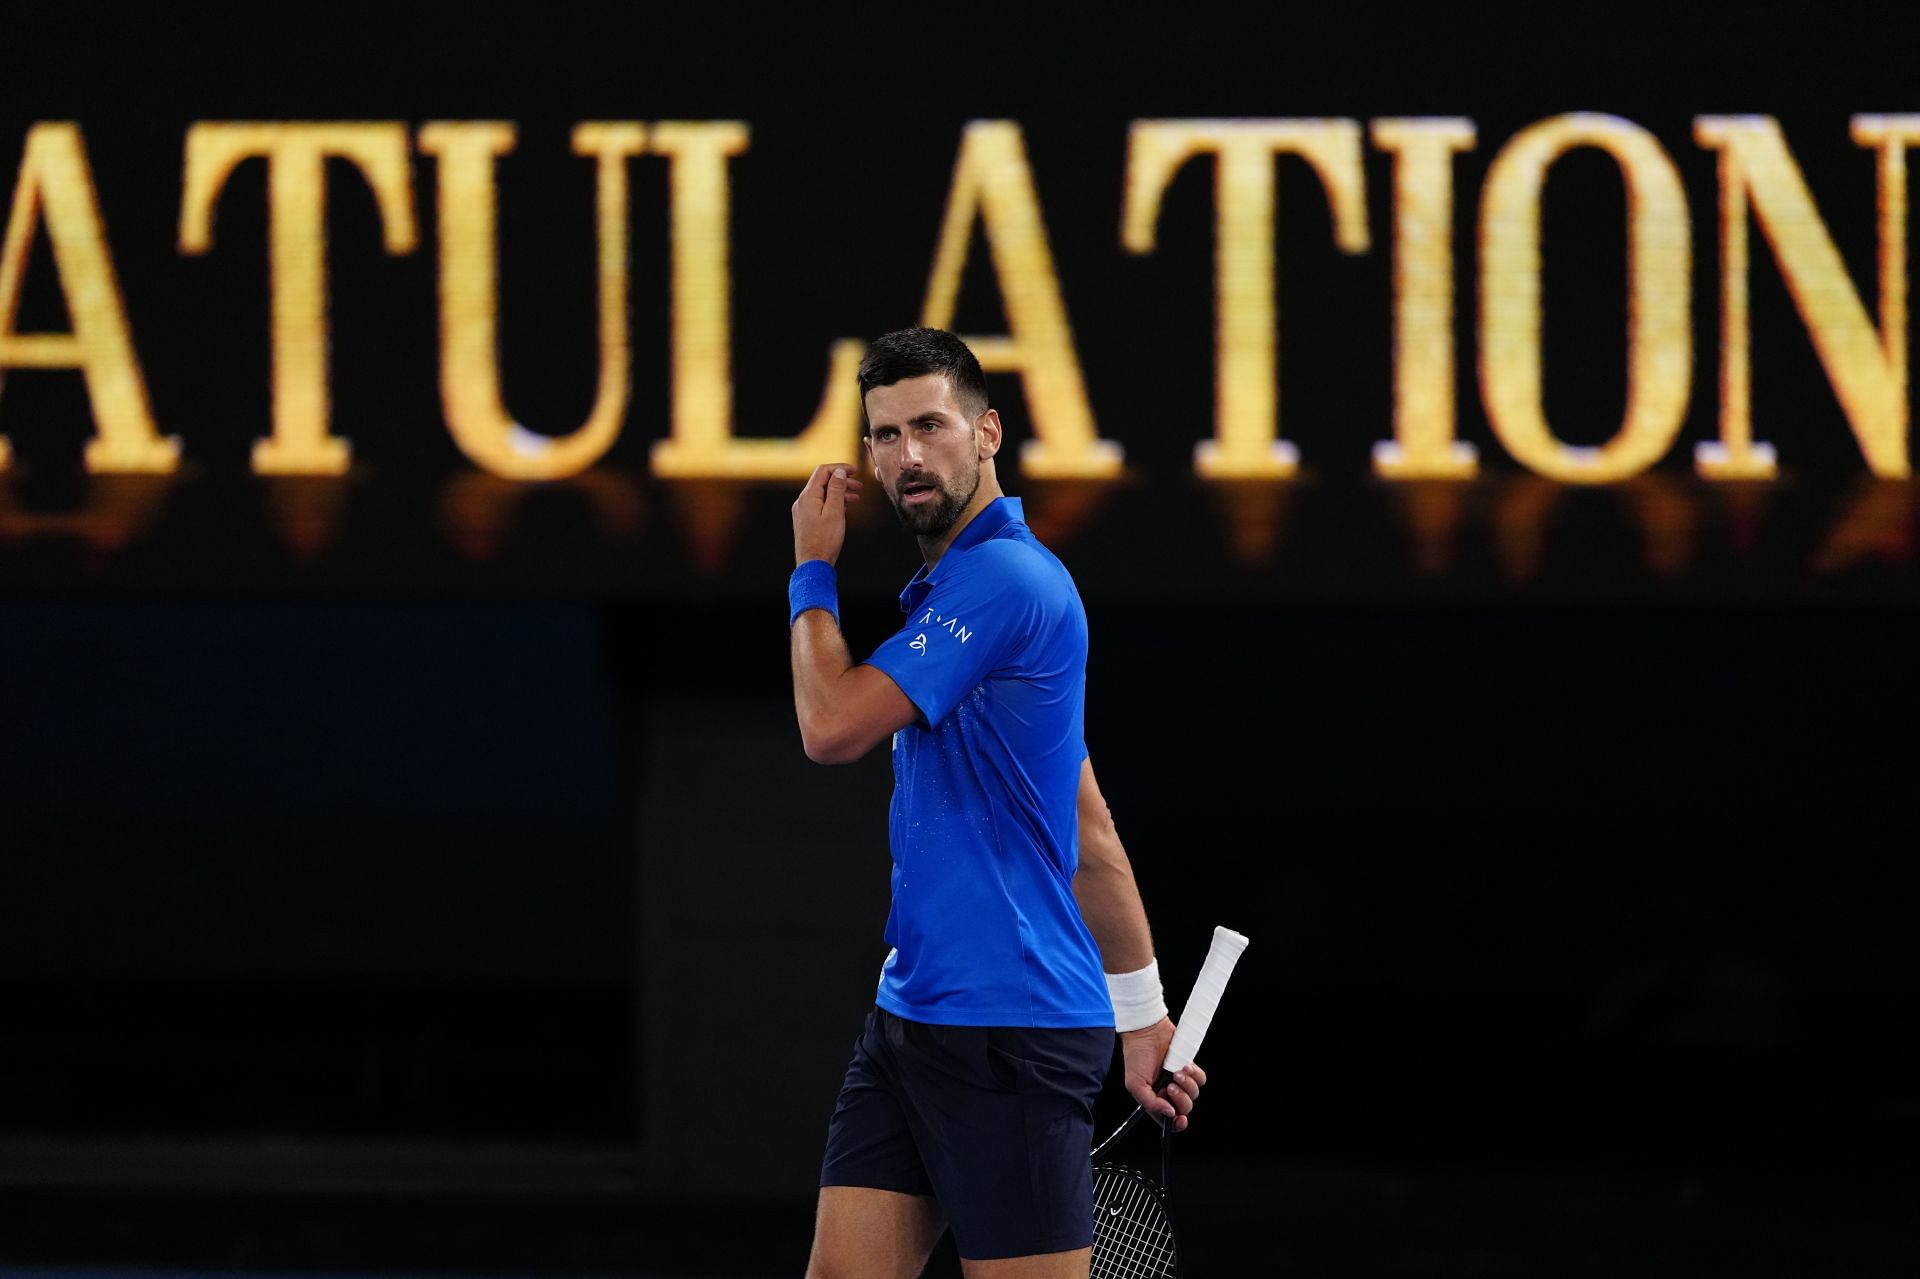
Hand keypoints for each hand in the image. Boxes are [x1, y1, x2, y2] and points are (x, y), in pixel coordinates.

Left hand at [792, 462, 862, 565]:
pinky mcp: (806, 520)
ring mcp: (803, 511)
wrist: (813, 564)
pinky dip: (833, 502)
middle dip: (842, 481)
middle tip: (859, 486)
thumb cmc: (825, 541)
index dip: (840, 468)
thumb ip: (836, 490)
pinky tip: (845, 508)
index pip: (823, 472)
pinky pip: (820, 504)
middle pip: (823, 482)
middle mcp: (803, 501)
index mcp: (808, 496)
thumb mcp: (835, 512)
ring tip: (856, 497)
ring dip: (839, 492)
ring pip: (823, 494)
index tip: (855, 471)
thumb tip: (839, 472)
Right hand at [1120, 1016, 1205, 1131]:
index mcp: (1155, 1099)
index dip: (1177, 1124)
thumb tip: (1168, 1114)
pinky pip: (1200, 1079)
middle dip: (1180, 1099)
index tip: (1180, 1120)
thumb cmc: (1136, 1056)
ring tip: (1175, 1072)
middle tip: (1170, 1086)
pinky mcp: (1188, 1068)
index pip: (1169, 1120)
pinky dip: (1194, 1075)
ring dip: (1187, 1085)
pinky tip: (1184, 1066)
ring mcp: (1180, 1080)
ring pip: (1194, 1094)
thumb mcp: (1136, 1084)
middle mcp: (1169, 1092)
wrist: (1147, 1033)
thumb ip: (1151, 1104)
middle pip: (1184, 1108)